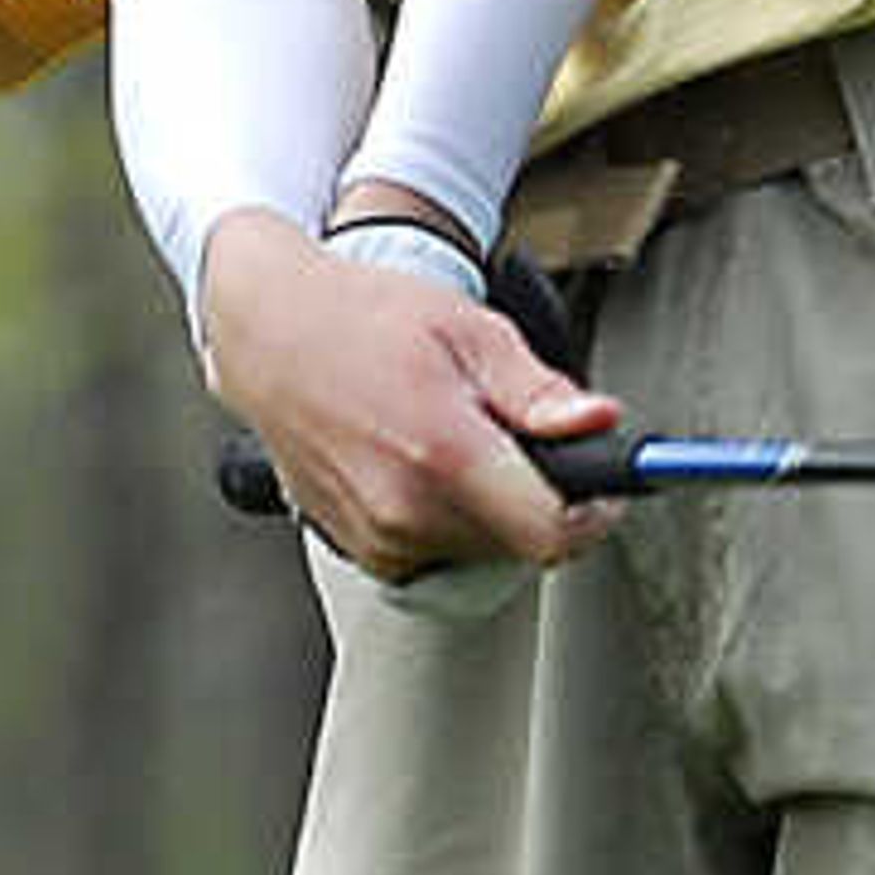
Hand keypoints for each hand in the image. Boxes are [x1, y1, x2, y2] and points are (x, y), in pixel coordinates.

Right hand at [199, 211, 620, 583]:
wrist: (270, 333)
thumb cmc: (364, 319)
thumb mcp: (470, 331)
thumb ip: (539, 392)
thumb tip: (599, 423)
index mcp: (443, 453)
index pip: (551, 532)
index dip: (594, 513)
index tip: (604, 489)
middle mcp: (406, 510)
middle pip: (522, 545)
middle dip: (540, 500)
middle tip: (518, 440)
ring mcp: (378, 537)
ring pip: (482, 553)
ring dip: (494, 511)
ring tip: (460, 442)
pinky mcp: (361, 550)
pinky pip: (438, 555)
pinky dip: (450, 521)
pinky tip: (426, 466)